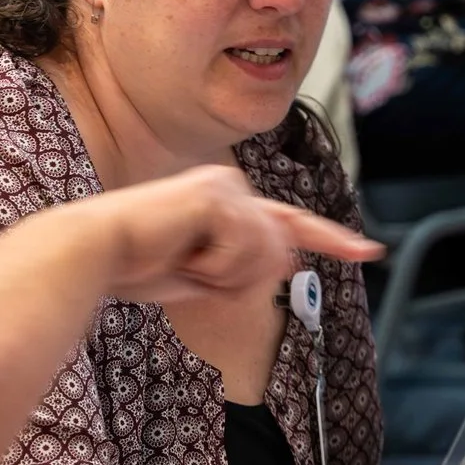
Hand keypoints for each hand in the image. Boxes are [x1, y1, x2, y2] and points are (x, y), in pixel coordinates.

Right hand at [77, 165, 382, 305]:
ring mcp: (225, 186)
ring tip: (182, 260)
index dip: (331, 238)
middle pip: (279, 252)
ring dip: (224, 274)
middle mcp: (232, 186)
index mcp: (229, 203)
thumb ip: (244, 268)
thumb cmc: (136, 266)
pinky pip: (243, 250)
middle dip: (237, 279)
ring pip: (265, 254)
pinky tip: (181, 250)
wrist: (94, 254)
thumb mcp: (204, 276)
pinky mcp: (217, 195)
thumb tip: (288, 262)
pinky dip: (214, 266)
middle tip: (188, 272)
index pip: (291, 222)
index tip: (369, 251)